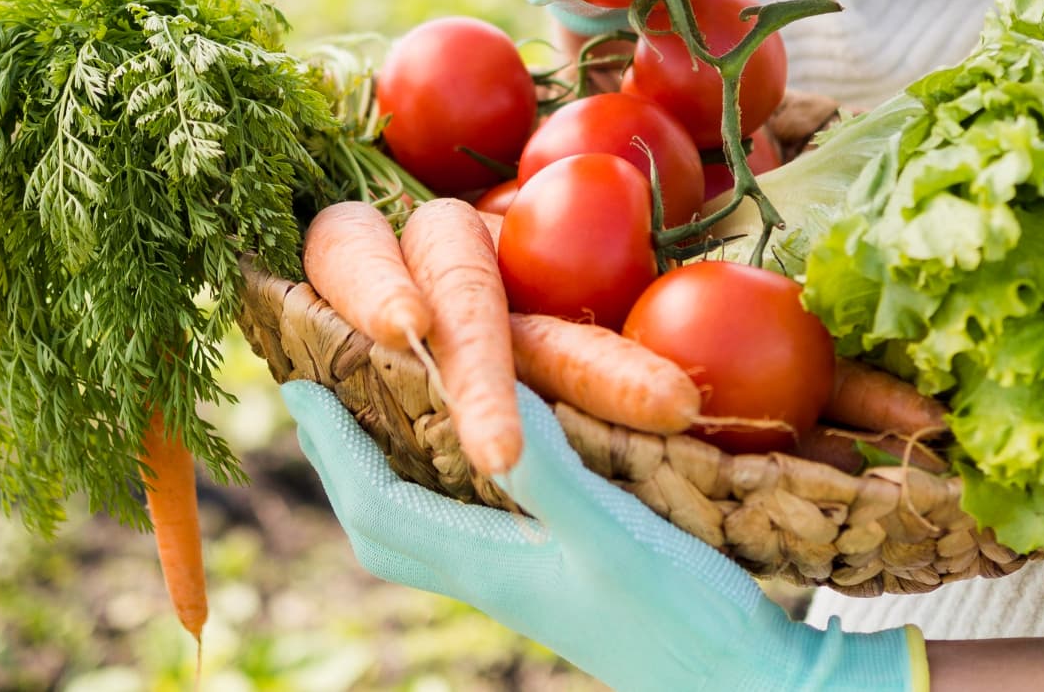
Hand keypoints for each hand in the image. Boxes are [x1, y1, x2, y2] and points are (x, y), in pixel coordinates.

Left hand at [282, 379, 923, 691]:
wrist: (747, 686)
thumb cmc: (684, 617)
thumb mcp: (616, 535)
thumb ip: (548, 473)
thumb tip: (481, 399)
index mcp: (491, 568)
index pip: (376, 506)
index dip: (331, 446)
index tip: (296, 382)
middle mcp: (495, 578)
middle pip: (385, 528)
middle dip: (342, 465)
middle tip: (322, 402)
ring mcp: (527, 583)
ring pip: (426, 531)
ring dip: (388, 474)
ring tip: (384, 417)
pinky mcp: (561, 580)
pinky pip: (474, 528)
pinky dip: (450, 484)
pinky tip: (484, 455)